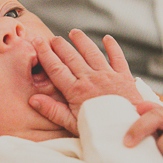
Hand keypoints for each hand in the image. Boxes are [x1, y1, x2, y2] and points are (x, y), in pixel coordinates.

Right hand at [29, 30, 143, 133]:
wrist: (128, 129)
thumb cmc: (100, 130)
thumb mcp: (73, 125)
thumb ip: (53, 111)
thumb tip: (34, 99)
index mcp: (76, 91)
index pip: (56, 68)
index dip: (45, 54)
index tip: (38, 42)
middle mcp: (91, 79)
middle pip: (71, 57)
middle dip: (60, 45)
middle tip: (53, 38)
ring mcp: (108, 75)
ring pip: (92, 52)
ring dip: (82, 41)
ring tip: (74, 32)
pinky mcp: (123, 76)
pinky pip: (117, 57)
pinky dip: (112, 47)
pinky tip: (107, 38)